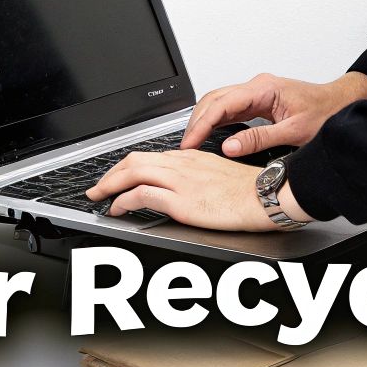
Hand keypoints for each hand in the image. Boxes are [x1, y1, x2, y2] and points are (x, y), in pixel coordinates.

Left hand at [85, 149, 311, 230]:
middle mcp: (182, 164)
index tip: (119, 177)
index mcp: (192, 157)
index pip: (151, 157)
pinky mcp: (181, 200)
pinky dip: (123, 200)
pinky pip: (141, 194)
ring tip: (99, 196)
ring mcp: (180, 181)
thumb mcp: (221, 176)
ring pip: (132, 172)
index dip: (128, 167)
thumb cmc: (251, 191)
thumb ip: (200, 178)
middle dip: (110, 173)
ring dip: (109, 184)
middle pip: (135, 160)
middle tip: (98, 186)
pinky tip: (117, 209)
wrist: (267, 196)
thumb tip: (186, 189)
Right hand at [181, 72, 366, 156]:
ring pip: (219, 102)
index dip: (201, 124)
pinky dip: (216, 120)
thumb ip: (259, 139)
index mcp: (263, 89)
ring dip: (204, 120)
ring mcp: (257, 92)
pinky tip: (210, 133)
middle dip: (196, 121)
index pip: (221, 104)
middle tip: (187, 145)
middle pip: (214, 100)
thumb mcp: (293, 131)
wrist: (342, 103)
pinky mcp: (259, 100)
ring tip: (194, 141)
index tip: (190, 142)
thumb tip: (230, 147)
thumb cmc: (326, 112)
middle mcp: (257, 87)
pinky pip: (230, 107)